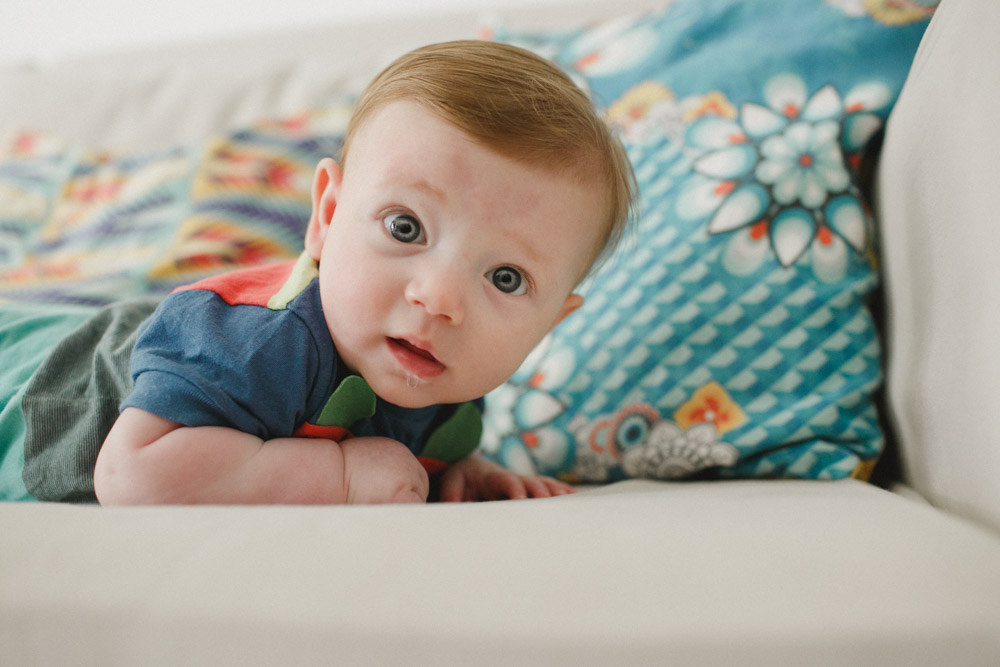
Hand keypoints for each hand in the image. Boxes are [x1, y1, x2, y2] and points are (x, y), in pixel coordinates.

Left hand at [438, 452, 574, 501]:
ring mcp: (522, 482)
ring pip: (543, 484)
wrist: (470, 466)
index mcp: (491, 476)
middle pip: (530, 482)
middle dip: (541, 491)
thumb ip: (451, 495)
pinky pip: (548, 488)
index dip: (514, 487)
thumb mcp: (451, 483)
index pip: (505, 480)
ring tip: (571, 501)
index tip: (521, 497)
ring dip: (556, 492)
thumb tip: (451, 512)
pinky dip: (562, 492)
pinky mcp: (529, 488)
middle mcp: (511, 477)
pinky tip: (576, 499)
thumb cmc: (461, 478)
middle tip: (552, 502)